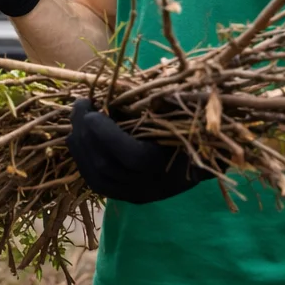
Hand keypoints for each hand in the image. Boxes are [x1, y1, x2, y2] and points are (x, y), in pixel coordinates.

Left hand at [67, 98, 211, 203]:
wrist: (207, 155)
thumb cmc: (195, 124)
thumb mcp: (183, 108)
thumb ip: (161, 101)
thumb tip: (123, 89)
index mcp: (173, 165)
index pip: (131, 156)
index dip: (106, 133)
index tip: (93, 109)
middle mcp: (154, 187)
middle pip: (107, 167)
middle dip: (86, 133)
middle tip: (80, 106)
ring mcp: (138, 195)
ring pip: (97, 178)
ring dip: (81, 146)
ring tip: (77, 121)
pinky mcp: (126, 196)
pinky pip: (98, 183)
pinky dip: (84, 160)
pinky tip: (80, 138)